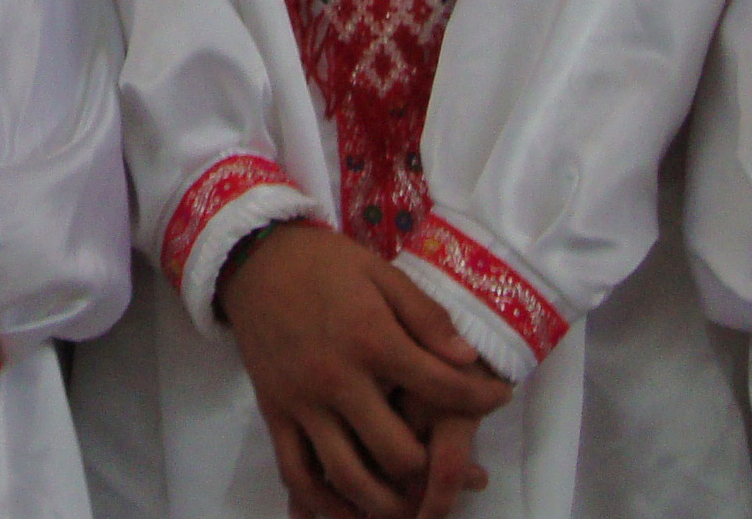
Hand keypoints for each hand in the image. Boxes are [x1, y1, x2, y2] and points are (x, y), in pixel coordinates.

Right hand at [218, 224, 514, 518]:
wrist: (252, 258)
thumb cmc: (323, 264)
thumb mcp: (381, 273)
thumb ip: (425, 317)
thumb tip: (467, 359)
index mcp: (370, 339)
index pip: (439, 385)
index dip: (479, 398)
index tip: (499, 398)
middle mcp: (337, 380)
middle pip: (397, 452)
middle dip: (434, 468)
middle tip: (454, 467)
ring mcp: (302, 403)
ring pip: (348, 476)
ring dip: (386, 504)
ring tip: (411, 507)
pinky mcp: (274, 415)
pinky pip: (297, 473)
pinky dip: (324, 504)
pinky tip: (350, 512)